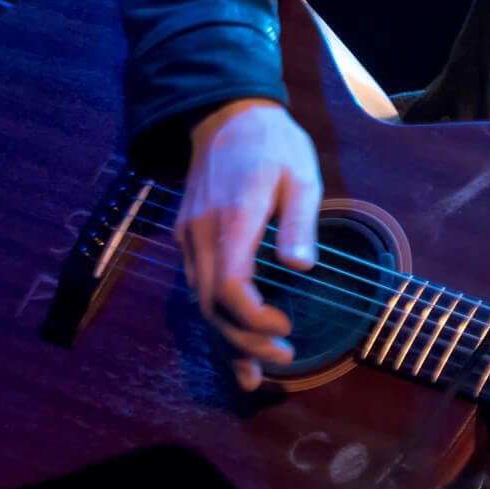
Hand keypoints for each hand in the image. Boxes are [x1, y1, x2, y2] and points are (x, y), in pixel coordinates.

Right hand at [177, 98, 319, 390]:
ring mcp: (189, 237)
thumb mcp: (302, 175)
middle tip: (284, 360)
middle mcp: (201, 233)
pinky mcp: (187, 239)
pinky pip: (198, 288)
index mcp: (233, 217)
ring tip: (259, 373)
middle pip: (211, 304)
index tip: (284, 329)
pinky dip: (216, 321)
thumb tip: (301, 268)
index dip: (253, 318)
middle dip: (244, 341)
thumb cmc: (273, 145)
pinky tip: (233, 347)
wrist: (227, 115)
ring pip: (199, 302)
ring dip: (227, 340)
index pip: (230, 285)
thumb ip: (300, 222)